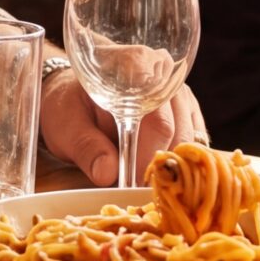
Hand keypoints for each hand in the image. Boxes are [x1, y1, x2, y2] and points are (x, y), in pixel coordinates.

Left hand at [41, 72, 206, 186]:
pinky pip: (193, 139)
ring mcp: (178, 91)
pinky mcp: (185, 109)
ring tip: (145, 183)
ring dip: (170, 165)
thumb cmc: (69, 107)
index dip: (148, 157)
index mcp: (134, 68)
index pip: (157, 121)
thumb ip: (86, 147)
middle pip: (177, 130)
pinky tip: (159, 172)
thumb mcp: (66, 126)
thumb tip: (107, 174)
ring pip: (189, 137)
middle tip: (137, 191)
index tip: (133, 184)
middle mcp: (163, 73)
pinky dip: (179, 160)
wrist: (73, 95)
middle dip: (159, 166)